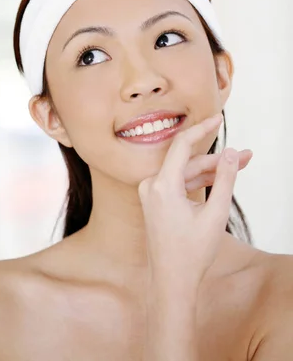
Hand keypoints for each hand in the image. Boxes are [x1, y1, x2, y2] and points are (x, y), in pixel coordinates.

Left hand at [138, 113, 245, 289]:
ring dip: (210, 170)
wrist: (171, 282)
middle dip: (217, 158)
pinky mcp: (155, 200)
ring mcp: (151, 193)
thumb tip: (232, 153)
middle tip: (247, 155)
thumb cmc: (191, 253)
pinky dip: (197, 181)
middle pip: (187, 161)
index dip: (201, 128)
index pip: (181, 144)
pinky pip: (178, 183)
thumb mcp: (214, 215)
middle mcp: (151, 185)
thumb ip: (223, 180)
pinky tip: (218, 178)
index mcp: (161, 186)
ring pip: (184, 172)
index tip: (218, 117)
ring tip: (240, 166)